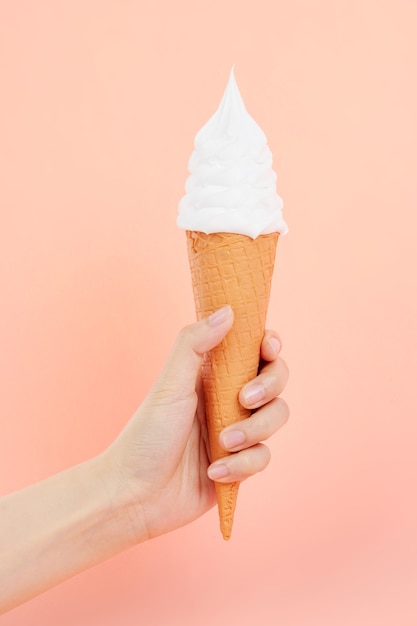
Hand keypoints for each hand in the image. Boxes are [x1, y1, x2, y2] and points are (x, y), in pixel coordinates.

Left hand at [103, 305, 288, 540]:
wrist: (135, 495)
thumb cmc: (147, 435)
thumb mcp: (170, 384)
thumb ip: (195, 344)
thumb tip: (228, 310)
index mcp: (214, 376)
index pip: (254, 352)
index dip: (269, 346)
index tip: (268, 347)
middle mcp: (229, 400)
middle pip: (276, 383)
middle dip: (269, 388)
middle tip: (245, 399)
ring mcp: (237, 432)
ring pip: (275, 420)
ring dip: (253, 431)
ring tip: (222, 444)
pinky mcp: (240, 465)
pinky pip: (263, 458)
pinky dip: (242, 465)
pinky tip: (214, 472)